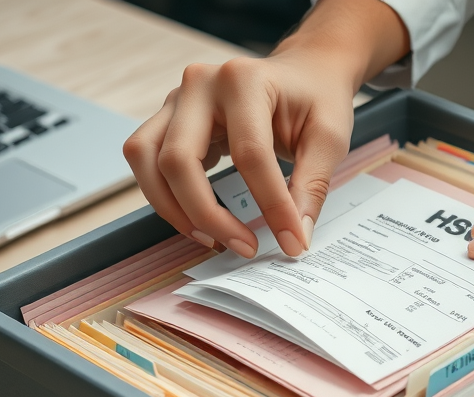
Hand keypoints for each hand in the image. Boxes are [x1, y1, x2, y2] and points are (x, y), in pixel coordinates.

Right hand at [122, 0, 408, 258]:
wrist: (303, 72)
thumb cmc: (316, 99)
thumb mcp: (329, 137)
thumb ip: (312, 185)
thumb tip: (295, 236)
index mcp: (244, 80)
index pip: (249, 154)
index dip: (270, 205)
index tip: (292, 241)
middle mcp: (201, 84)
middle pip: (178, 159)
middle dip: (208, 215)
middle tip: (246, 247)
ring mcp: (177, 99)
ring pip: (146, 161)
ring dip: (172, 209)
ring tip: (212, 240)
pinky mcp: (168, 117)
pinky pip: (145, 160)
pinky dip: (164, 195)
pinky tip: (198, 218)